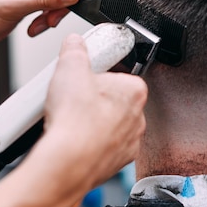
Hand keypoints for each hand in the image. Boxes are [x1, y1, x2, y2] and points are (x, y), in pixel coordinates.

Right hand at [32, 33, 147, 188]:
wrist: (68, 161)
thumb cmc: (75, 119)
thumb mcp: (70, 67)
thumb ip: (75, 49)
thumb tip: (75, 43)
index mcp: (134, 91)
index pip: (120, 75)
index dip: (99, 75)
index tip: (85, 78)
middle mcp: (138, 119)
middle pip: (114, 101)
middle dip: (95, 100)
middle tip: (74, 100)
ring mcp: (128, 143)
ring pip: (110, 126)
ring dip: (92, 123)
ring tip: (70, 121)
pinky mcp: (116, 163)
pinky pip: (103, 148)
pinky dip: (90, 144)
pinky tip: (73, 140)